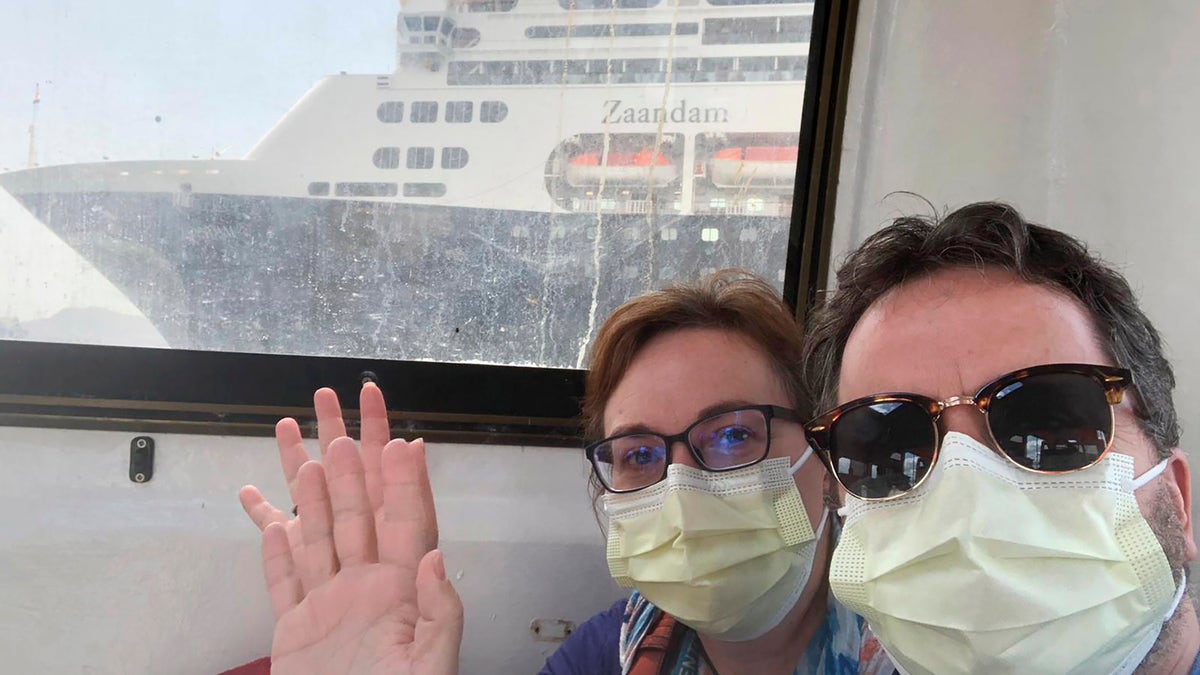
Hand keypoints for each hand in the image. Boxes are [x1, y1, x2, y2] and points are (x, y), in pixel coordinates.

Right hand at [261, 437, 462, 673]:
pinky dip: (273, 549)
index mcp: (404, 593)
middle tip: (339, 421)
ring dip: (308, 495)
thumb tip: (437, 559)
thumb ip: (440, 614)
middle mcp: (367, 589)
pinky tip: (266, 518)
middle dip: (350, 466)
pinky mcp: (296, 629)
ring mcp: (329, 606)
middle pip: (357, 514)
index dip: (404, 481)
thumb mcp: (430, 668)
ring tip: (300, 451)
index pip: (407, 523)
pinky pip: (284, 580)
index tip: (400, 440)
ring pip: (315, 536)